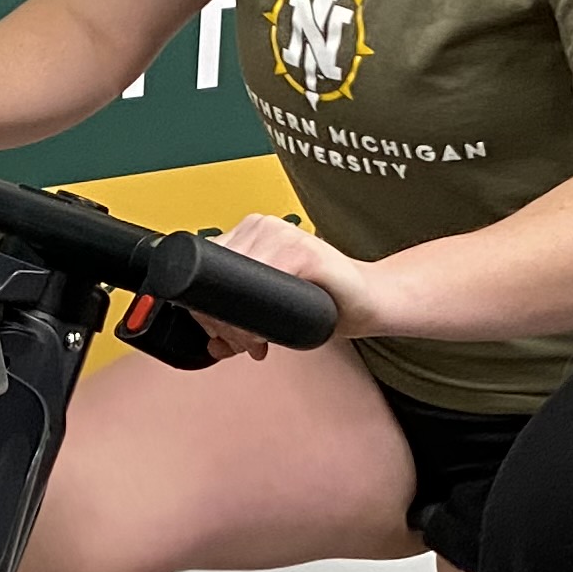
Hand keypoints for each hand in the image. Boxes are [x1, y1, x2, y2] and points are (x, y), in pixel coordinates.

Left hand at [188, 211, 402, 358]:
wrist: (370, 299)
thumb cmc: (325, 300)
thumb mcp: (273, 311)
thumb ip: (243, 323)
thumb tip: (213, 345)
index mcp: (250, 232)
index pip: (202, 266)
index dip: (202, 307)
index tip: (216, 332)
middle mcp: (263, 226)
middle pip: (215, 276)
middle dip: (217, 321)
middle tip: (238, 343)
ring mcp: (283, 234)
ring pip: (235, 284)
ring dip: (236, 325)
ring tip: (255, 342)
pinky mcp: (303, 251)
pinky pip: (263, 284)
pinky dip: (258, 317)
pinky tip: (268, 333)